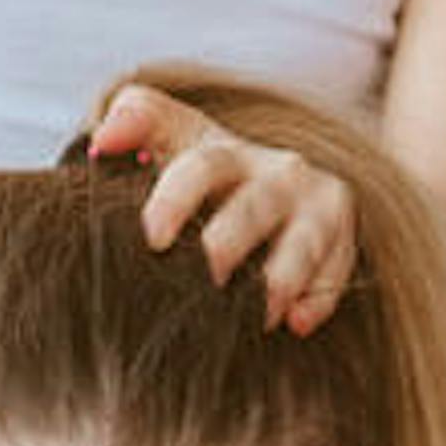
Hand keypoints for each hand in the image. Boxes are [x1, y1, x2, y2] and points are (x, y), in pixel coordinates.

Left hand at [88, 82, 354, 334]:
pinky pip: (336, 269)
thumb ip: (136, 122)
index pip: (201, 166)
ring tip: (257, 315)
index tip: (153, 238)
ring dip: (281, 277)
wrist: (277, 182)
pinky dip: (319, 296)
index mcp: (223, 149)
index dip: (177, 198)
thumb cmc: (205, 170)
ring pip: (304, 240)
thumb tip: (102, 141)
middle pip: (254, 208)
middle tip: (203, 280)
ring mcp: (314, 201)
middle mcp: (275, 170)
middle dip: (230, 243)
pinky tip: (296, 322)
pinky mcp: (342, 233)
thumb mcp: (174, 137)